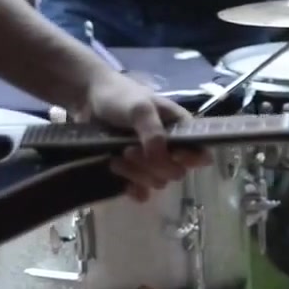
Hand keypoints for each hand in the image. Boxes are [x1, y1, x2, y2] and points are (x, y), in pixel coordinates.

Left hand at [82, 72, 210, 201]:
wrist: (87, 99)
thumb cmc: (120, 97)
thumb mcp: (139, 109)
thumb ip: (153, 133)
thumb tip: (162, 159)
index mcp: (180, 129)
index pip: (201, 153)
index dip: (191, 159)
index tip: (173, 155)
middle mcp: (170, 148)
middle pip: (176, 172)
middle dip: (153, 165)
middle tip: (129, 150)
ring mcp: (152, 161)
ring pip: (157, 182)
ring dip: (137, 174)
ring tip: (117, 157)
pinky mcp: (134, 172)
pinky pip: (142, 191)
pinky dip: (134, 189)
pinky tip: (123, 181)